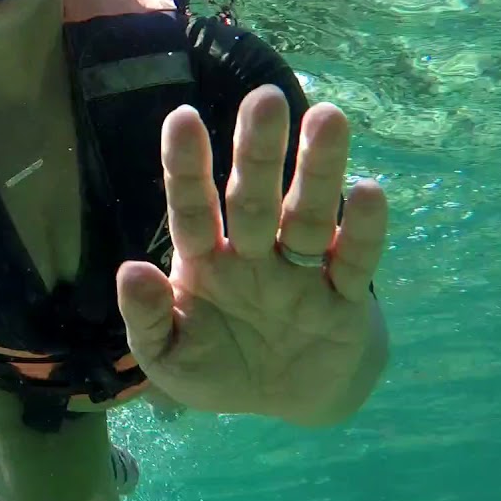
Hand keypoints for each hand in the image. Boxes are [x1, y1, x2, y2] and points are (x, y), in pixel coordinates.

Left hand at [116, 84, 388, 423]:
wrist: (285, 402)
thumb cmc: (215, 366)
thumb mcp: (166, 356)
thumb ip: (145, 318)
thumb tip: (130, 271)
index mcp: (204, 260)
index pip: (191, 207)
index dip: (186, 165)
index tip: (182, 117)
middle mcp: (253, 253)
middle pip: (253, 197)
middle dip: (258, 151)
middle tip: (266, 98)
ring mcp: (301, 272)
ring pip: (308, 215)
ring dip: (319, 170)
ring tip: (328, 117)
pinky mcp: (344, 300)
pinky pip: (355, 262)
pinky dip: (364, 231)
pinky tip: (370, 192)